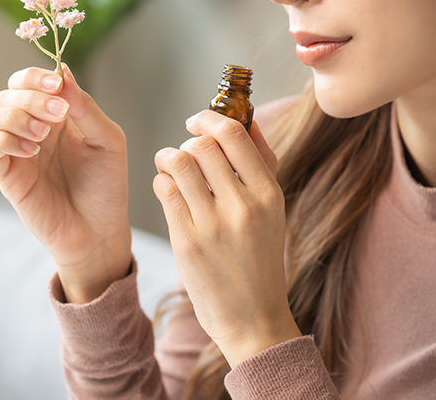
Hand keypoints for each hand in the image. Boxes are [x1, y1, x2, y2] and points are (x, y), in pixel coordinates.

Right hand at [0, 65, 131, 302]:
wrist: (100, 228)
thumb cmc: (107, 185)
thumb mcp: (108, 140)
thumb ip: (86, 108)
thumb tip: (63, 71)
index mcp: (58, 115)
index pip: (31, 80)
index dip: (38, 76)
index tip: (58, 85)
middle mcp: (33, 128)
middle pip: (8, 93)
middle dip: (30, 96)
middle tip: (58, 114)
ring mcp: (17, 150)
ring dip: (13, 116)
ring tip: (43, 135)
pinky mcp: (7, 174)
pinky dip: (4, 140)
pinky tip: (31, 151)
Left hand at [153, 110, 301, 367]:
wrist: (253, 317)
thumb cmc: (261, 258)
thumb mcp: (273, 210)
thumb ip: (262, 163)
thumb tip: (248, 119)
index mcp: (269, 194)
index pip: (234, 135)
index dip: (209, 119)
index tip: (197, 122)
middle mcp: (243, 206)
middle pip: (201, 146)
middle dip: (186, 142)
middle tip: (183, 152)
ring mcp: (213, 225)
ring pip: (178, 164)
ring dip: (168, 157)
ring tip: (169, 165)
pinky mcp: (187, 243)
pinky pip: (165, 191)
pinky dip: (162, 182)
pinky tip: (169, 190)